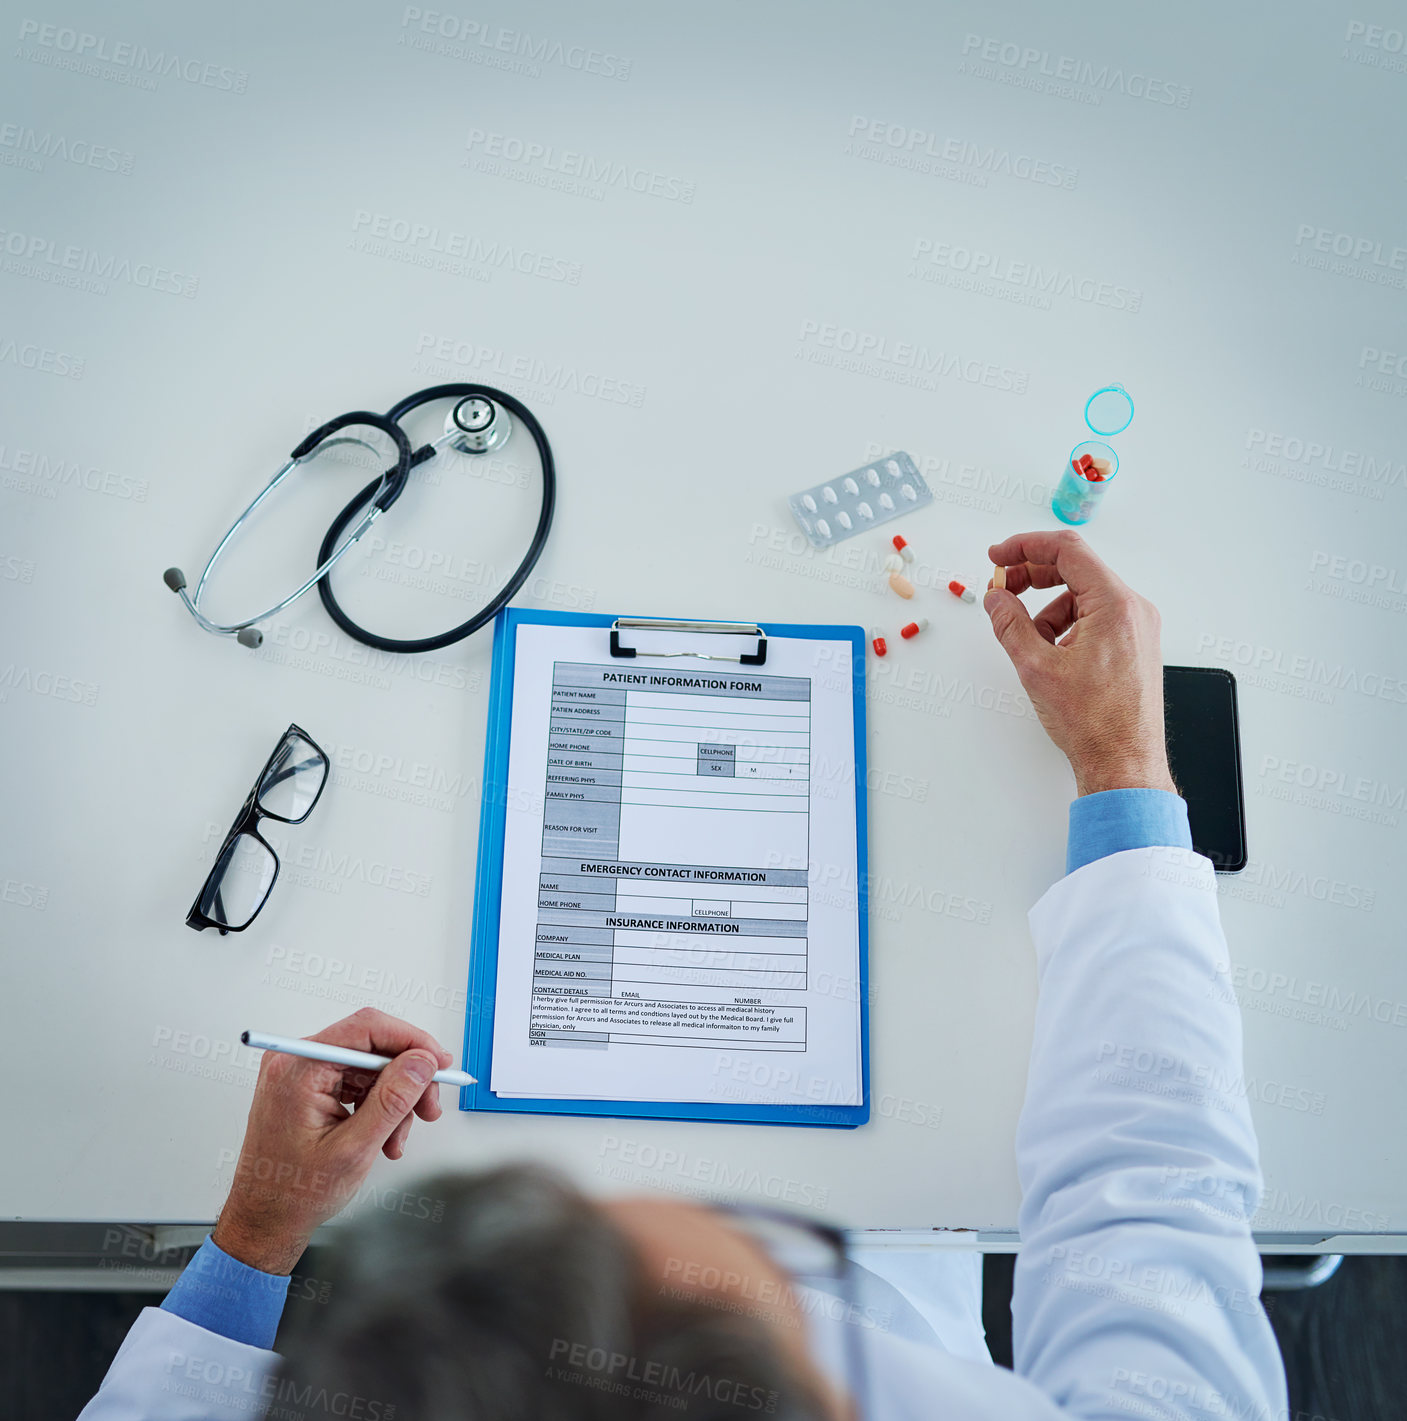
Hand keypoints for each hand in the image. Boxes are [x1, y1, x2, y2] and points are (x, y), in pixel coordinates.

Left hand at [212, 1008, 451, 1273]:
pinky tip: (383, 1136)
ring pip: (370, 1068)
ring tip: (397, 1138)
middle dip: (407, 1078)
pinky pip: (357, 1082)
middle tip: (429, 1106)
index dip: (411, 1041)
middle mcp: (296, 1062)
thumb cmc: (293, 1193)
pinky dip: (377, 1107)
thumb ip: (391, 1100)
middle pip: (372, 1047)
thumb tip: (421, 1062)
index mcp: (299, 1068)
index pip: (367, 1028)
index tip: (438, 1061)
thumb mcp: (354, 1148)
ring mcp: (301, 1073)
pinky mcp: (308, 1087)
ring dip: (394, 1100)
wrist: (265, 1220)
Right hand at [984, 530, 1176, 797]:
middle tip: (1000, 590)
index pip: (1067, 550)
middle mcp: (1133, 609)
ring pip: (1083, 596)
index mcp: (1115, 605)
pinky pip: (1095, 618)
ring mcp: (1137, 628)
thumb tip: (995, 597)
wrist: (1124, 763)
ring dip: (1047, 608)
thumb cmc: (1094, 723)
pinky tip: (1050, 653)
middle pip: (1076, 569)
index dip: (1025, 547)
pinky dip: (1066, 625)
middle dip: (1032, 576)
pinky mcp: (1134, 645)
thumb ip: (1010, 624)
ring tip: (1028, 641)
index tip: (997, 557)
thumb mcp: (1036, 667)